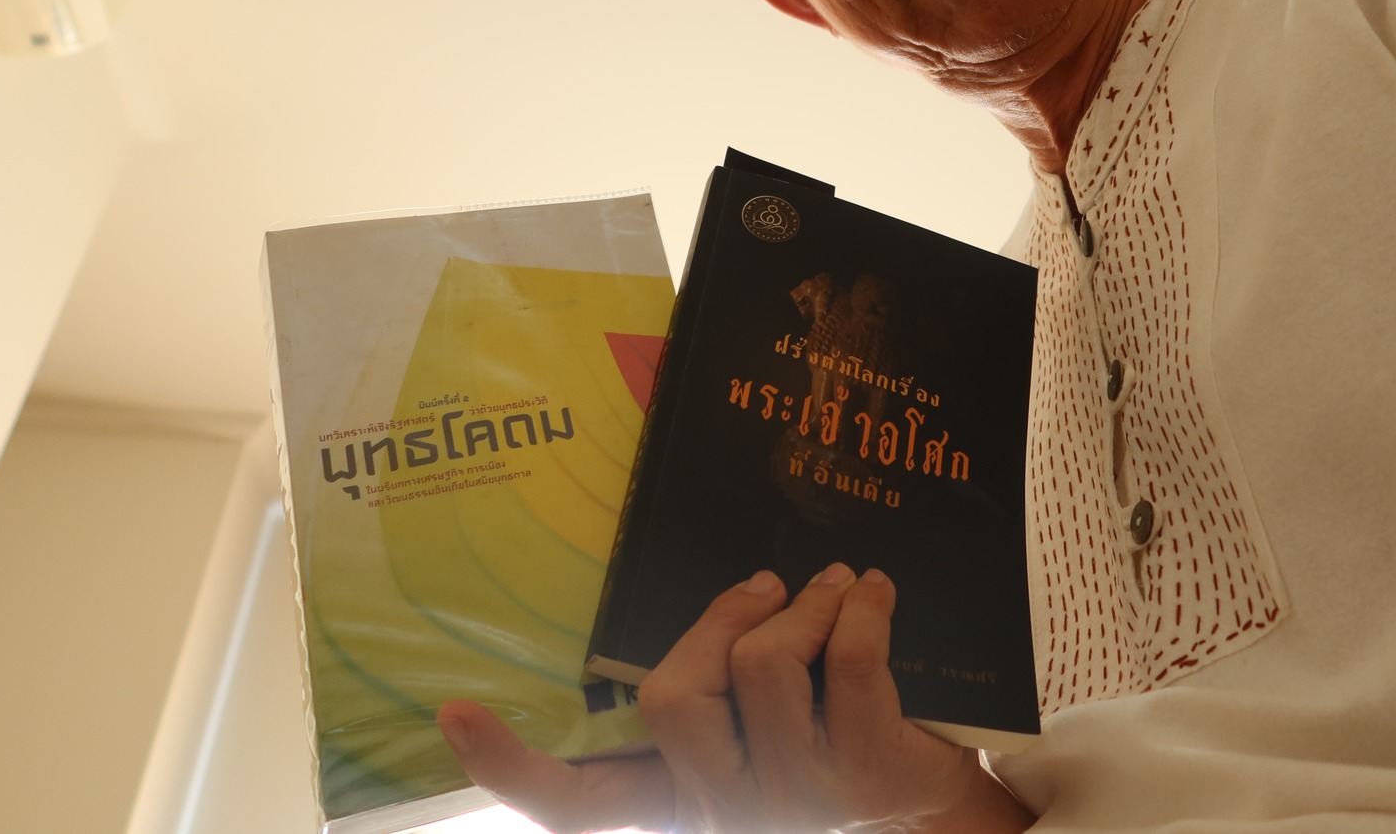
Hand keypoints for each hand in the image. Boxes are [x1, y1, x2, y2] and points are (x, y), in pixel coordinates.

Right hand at [439, 564, 1032, 833]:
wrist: (942, 820)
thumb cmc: (841, 752)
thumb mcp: (762, 740)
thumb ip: (713, 694)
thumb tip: (709, 598)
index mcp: (683, 799)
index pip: (578, 806)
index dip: (511, 765)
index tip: (453, 713)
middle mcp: (725, 809)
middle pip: (672, 699)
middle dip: (718, 618)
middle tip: (765, 586)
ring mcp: (794, 798)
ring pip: (764, 665)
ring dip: (805, 601)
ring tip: (836, 585)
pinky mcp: (865, 772)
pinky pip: (849, 662)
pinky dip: (861, 608)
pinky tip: (874, 593)